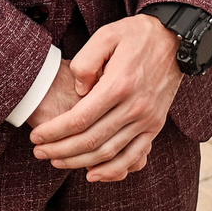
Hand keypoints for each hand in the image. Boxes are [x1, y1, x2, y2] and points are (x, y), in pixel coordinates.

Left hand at [29, 15, 181, 180]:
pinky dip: (113, 170)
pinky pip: (134, 156)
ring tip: (57, 162)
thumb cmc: (136, 35)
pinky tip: (92, 174)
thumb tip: (78, 91)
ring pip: (109, 153)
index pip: (79, 119)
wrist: (175, 39)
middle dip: (60, 151)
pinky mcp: (155, 125)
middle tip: (39, 152)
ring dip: (80, 163)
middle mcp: (135, 107)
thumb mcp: (106, 36)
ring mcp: (147, 119)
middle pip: (90, 141)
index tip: (36, 137)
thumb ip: (86, 63)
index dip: (54, 132)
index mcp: (119, 85)